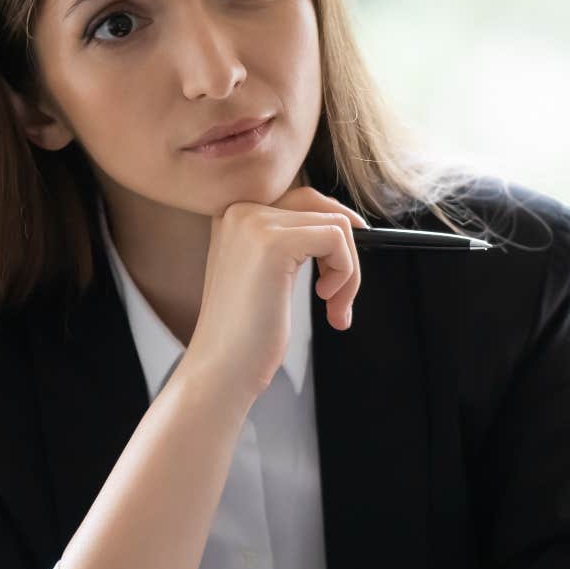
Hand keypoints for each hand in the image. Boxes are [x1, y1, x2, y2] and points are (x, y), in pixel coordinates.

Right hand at [182, 186, 366, 404]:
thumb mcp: (266, 274)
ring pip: (336, 224)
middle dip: (344, 251)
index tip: (343, 266)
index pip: (303, 200)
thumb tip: (348, 223)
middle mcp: (241, 210)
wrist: (221, 368)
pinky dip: (346, 272)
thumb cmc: (246, 333)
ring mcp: (255, 223)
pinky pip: (337, 238)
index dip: (333, 231)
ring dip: (349, 271)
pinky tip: (326, 301)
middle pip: (322, 207)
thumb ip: (290, 243)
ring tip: (334, 307)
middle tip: (341, 293)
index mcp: (235, 215)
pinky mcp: (274, 243)